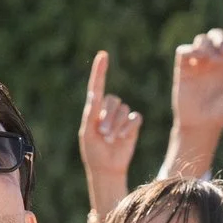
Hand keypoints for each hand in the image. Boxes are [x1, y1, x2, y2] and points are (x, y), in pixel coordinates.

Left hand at [76, 50, 141, 209]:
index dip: (100, 71)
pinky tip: (123, 137)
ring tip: (111, 138)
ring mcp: (121, 117)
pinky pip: (135, 118)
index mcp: (93, 109)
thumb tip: (94, 94)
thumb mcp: (87, 133)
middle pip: (112, 100)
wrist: (107, 167)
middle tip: (104, 134)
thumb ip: (91, 114)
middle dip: (108, 117)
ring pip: (124, 109)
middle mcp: (107, 110)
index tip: (103, 55)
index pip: (97, 86)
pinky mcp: (132, 125)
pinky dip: (129, 127)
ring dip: (117, 125)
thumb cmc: (93, 151)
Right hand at [168, 0, 222, 161]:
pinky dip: (191, 51)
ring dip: (207, 46)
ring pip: (201, 39)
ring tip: (208, 61)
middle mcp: (215, 56)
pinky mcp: (183, 65)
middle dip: (221, 39)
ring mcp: (199, 60)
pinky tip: (196, 61)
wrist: (202, 124)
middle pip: (217, 33)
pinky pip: (185, 49)